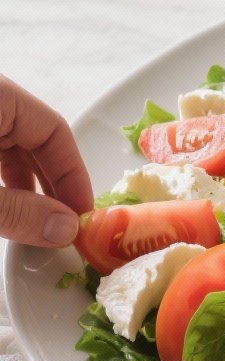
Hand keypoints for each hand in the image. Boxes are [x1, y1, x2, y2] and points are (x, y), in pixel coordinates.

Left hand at [0, 75, 92, 246]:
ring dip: (28, 185)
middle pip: (34, 138)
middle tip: (65, 226)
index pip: (53, 129)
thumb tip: (64, 230)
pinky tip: (9, 208)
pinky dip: (3, 181)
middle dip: (53, 184)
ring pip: (10, 147)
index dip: (73, 174)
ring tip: (39, 223)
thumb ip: (17, 211)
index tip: (81, 215)